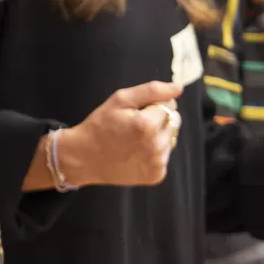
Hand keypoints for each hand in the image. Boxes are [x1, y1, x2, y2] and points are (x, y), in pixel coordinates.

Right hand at [50, 81, 183, 188]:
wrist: (84, 157)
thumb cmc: (100, 125)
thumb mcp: (121, 100)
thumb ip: (152, 91)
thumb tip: (178, 88)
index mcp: (148, 125)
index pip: (170, 104)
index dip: (153, 105)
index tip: (135, 112)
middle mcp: (156, 146)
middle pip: (174, 121)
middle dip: (159, 119)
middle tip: (135, 125)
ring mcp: (157, 163)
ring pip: (170, 138)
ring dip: (158, 136)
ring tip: (134, 140)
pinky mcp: (155, 175)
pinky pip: (165, 156)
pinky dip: (155, 152)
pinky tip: (137, 152)